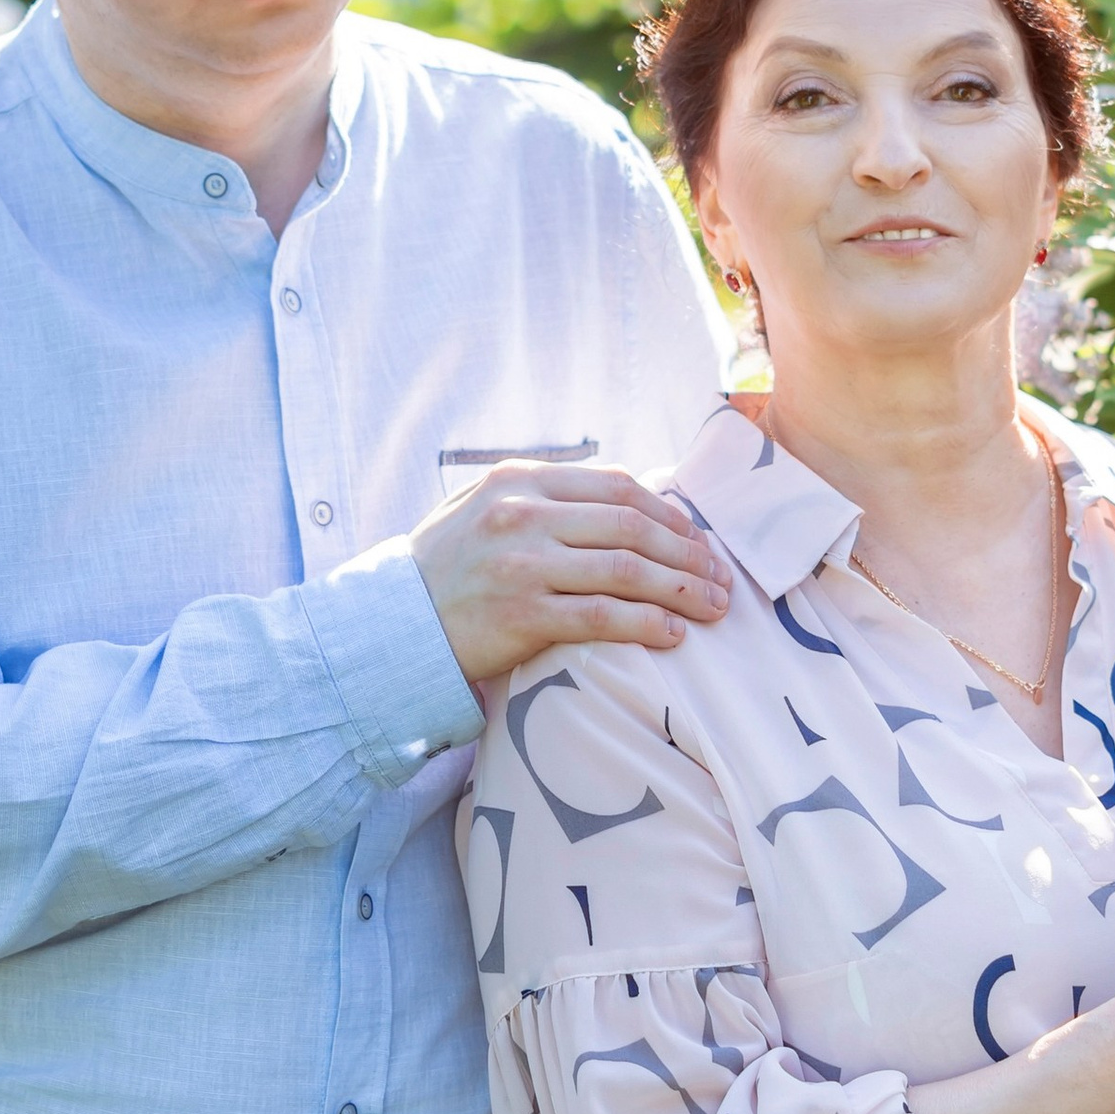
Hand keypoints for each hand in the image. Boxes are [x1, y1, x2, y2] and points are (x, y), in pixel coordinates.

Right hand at [410, 463, 730, 687]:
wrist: (394, 622)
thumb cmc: (447, 566)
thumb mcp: (484, 505)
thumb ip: (544, 493)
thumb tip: (622, 494)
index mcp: (519, 479)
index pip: (617, 486)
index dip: (669, 512)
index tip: (697, 537)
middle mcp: (523, 514)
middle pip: (632, 527)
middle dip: (688, 553)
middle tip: (720, 576)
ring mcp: (523, 564)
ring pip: (627, 570)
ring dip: (682, 590)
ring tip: (713, 606)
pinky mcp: (522, 614)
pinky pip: (602, 617)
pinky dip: (646, 624)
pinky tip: (673, 634)